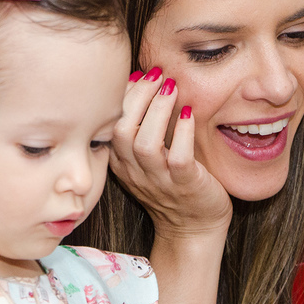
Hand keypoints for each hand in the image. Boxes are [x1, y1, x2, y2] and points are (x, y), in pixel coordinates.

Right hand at [111, 68, 231, 240]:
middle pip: (121, 131)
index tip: (138, 74)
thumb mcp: (148, 158)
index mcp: (122, 162)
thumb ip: (142, 127)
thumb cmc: (174, 186)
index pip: (109, 125)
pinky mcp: (186, 186)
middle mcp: (135, 172)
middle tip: (156, 73)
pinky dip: (183, 133)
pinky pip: (179, 158)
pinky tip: (190, 114)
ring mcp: (160, 181)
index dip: (121, 97)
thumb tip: (143, 82)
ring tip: (171, 87)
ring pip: (145, 145)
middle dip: (137, 97)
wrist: (194, 230)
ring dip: (157, 111)